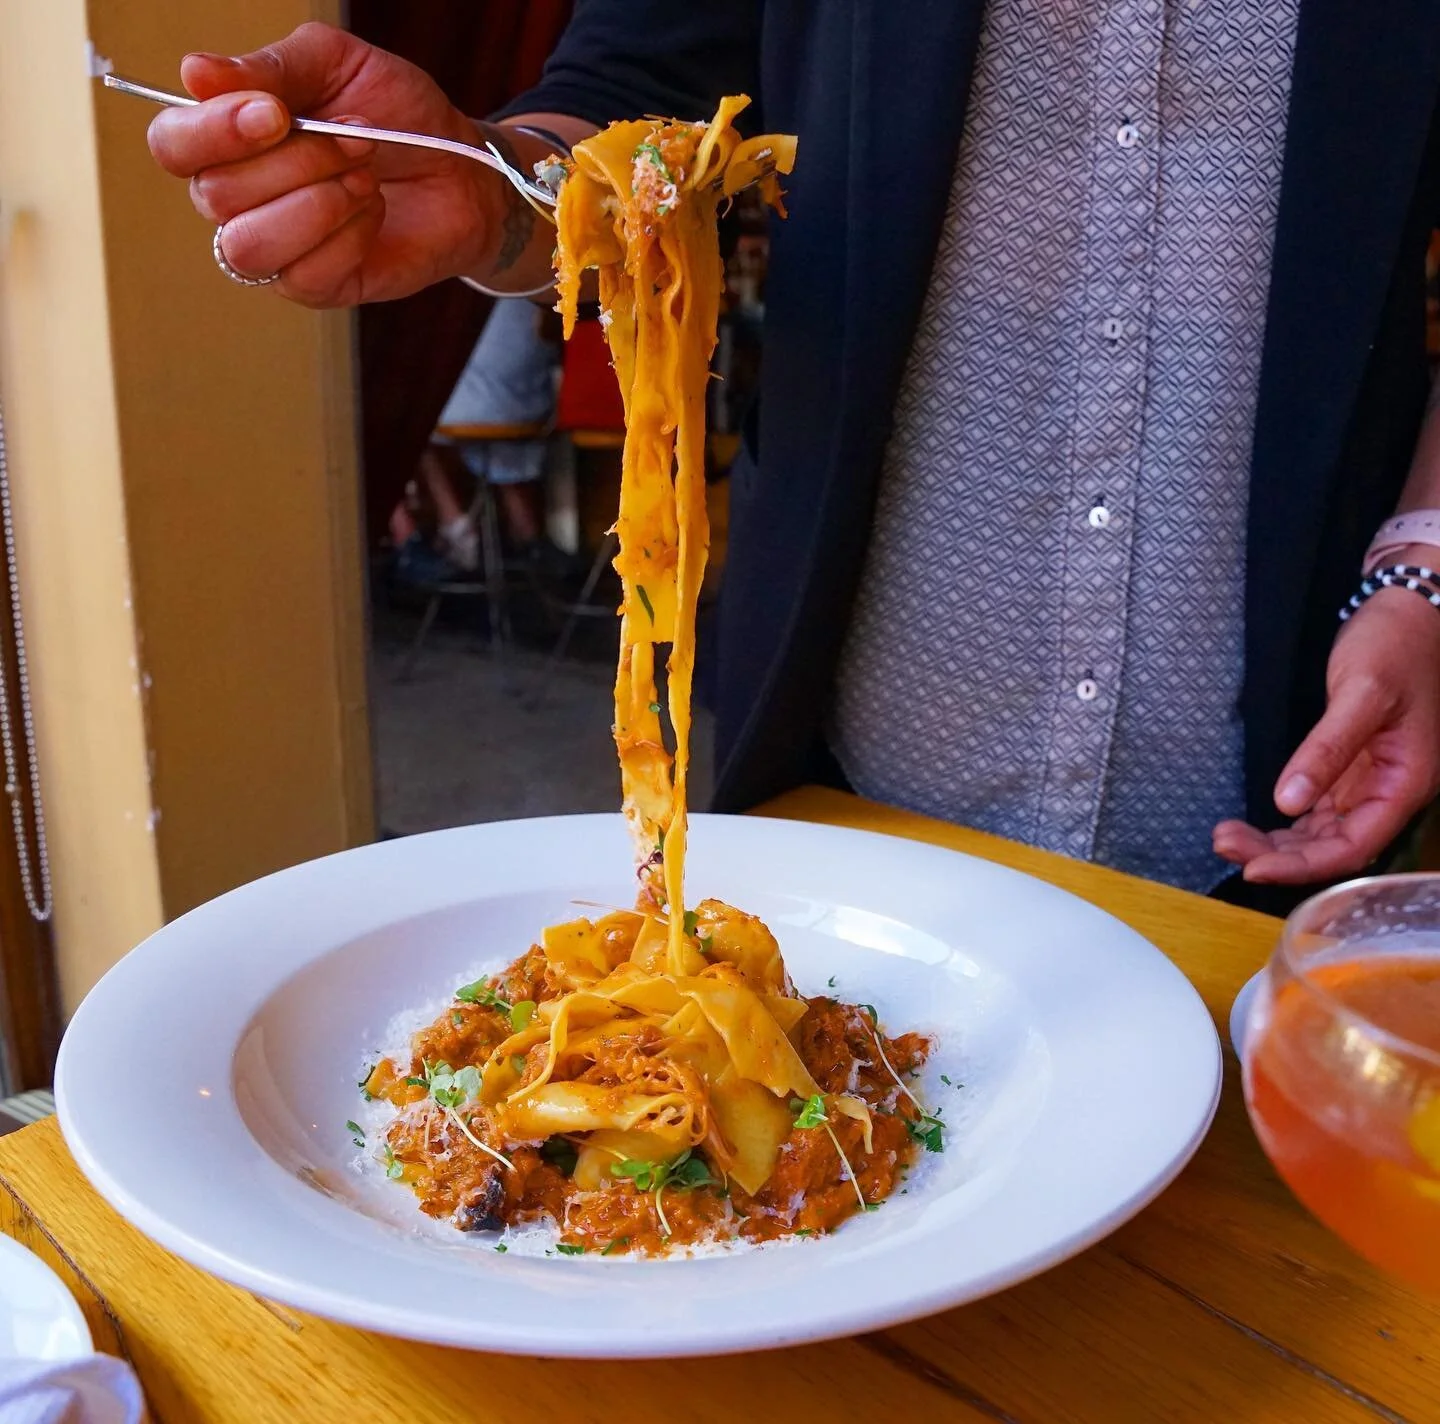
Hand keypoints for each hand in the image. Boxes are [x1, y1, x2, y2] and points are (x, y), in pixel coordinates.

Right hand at [146, 23, 506, 305]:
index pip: (172, 145)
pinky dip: (347, 236)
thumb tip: (194, 72)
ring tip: (365, 178)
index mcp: (228, 138)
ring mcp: (276, 249)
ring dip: (317, 204)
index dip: (212, 132)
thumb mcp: (337, 64)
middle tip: (357, 140)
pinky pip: (304, 275)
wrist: (464, 170)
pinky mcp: (317, 286)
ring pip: (249, 245)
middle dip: (297, 161)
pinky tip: (372, 213)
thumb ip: (270, 67)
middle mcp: (239, 199)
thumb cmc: (398, 115)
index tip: (274, 114)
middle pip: (215, 194)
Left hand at [1214, 578, 1439, 882]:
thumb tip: (1289, 802)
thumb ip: (1328, 749)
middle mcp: (1389, 792)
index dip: (1303, 866)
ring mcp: (1370, 782)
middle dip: (1279, 855)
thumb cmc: (1396, 646)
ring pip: (1323, 833)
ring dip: (1277, 842)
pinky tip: (1256, 825)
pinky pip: (1319, 812)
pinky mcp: (1353, 769)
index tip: (1252, 868)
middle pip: (1333, 846)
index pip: (1353, 847)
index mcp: (1405, 783)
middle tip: (1224, 843)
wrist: (1410, 611)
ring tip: (1227, 836)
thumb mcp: (1362, 693)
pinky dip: (1287, 824)